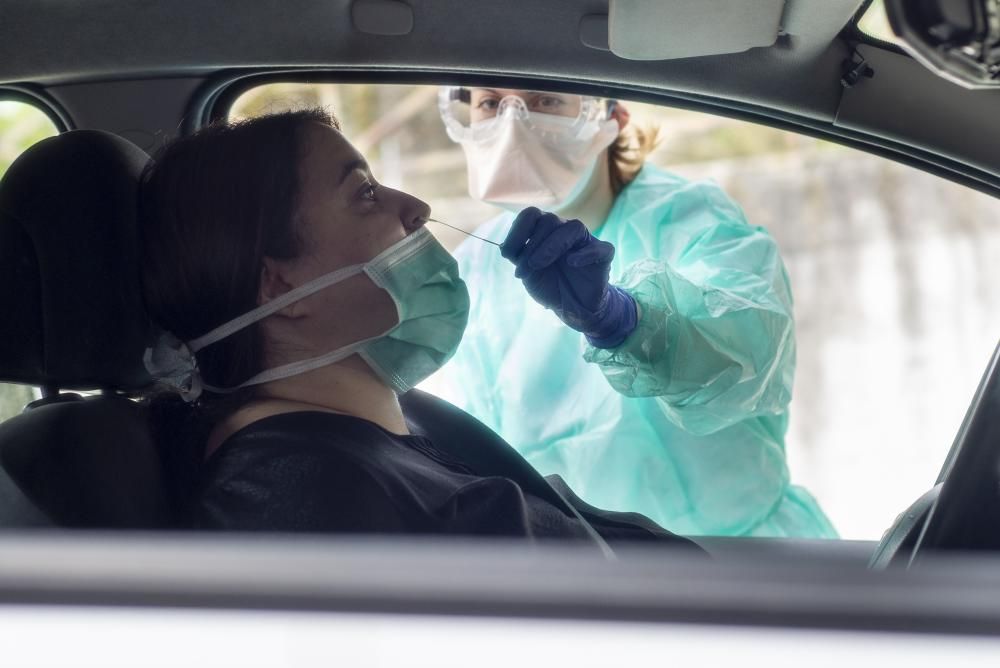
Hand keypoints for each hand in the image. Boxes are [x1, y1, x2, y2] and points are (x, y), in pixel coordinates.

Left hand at [500, 207, 636, 347]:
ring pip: (573, 228)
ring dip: (551, 247)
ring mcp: (585, 241)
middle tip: (523, 271)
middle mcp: (564, 230)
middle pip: (549, 221)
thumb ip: (518, 256)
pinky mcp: (603, 255)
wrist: (573, 307)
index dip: (517, 231)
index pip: (531, 215)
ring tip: (538, 266)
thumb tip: (505, 247)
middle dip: (532, 247)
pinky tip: (572, 263)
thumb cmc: (550, 285)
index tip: (508, 255)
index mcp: (545, 230)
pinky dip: (585, 254)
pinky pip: (599, 248)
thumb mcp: (527, 272)